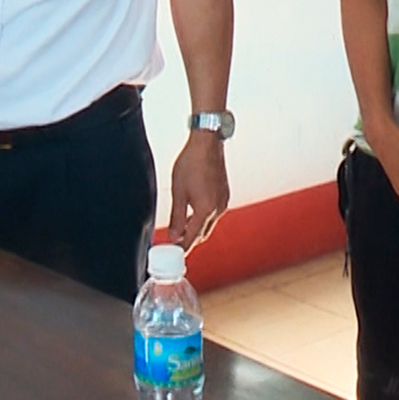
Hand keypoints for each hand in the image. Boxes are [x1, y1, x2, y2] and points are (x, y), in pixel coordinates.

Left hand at [168, 132, 228, 249]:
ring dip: (197, 228)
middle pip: (202, 233)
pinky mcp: (224, 195)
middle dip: (190, 240)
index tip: (174, 256)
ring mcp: (223, 202)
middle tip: (175, 244)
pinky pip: (214, 213)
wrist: (207, 143)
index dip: (182, 248)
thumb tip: (173, 236)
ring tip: (181, 230)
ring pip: (209, 223)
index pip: (193, 237)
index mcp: (205, 210)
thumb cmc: (191, 163)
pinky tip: (193, 213)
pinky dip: (203, 217)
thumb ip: (176, 217)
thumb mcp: (178, 192)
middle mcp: (218, 209)